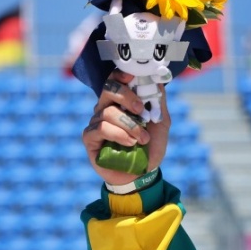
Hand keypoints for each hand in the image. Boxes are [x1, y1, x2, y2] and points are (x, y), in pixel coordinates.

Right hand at [81, 70, 170, 184]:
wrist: (143, 174)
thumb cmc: (150, 148)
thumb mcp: (161, 124)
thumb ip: (159, 103)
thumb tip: (158, 81)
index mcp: (120, 102)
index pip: (115, 80)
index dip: (121, 75)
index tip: (132, 76)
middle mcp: (105, 109)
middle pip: (108, 90)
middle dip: (127, 96)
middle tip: (141, 111)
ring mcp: (95, 122)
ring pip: (107, 112)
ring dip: (130, 126)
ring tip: (142, 140)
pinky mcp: (89, 138)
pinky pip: (101, 129)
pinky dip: (119, 135)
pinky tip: (130, 144)